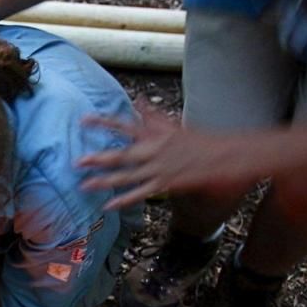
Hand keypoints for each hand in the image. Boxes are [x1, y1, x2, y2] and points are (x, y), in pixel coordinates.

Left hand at [76, 110, 252, 209]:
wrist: (229, 154)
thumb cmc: (203, 140)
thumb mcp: (175, 124)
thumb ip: (153, 116)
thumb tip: (138, 101)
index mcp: (157, 133)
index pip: (125, 125)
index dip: (104, 123)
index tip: (83, 120)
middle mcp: (155, 149)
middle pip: (122, 154)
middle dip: (98, 158)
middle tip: (76, 161)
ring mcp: (160, 168)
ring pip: (127, 175)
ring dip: (104, 181)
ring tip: (84, 185)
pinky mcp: (167, 183)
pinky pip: (141, 193)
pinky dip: (124, 200)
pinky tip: (108, 205)